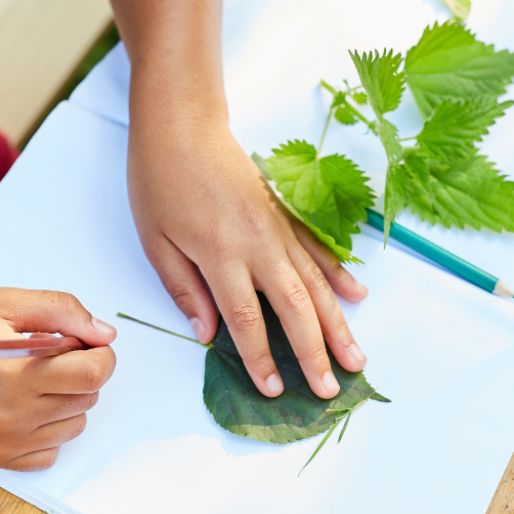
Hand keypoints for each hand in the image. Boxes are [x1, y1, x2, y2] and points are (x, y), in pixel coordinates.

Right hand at [0, 288, 117, 470]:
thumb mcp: (3, 301)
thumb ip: (62, 312)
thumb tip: (104, 334)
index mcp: (13, 374)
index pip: (93, 374)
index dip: (100, 353)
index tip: (87, 342)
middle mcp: (9, 416)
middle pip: (86, 398)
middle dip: (80, 370)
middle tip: (48, 351)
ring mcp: (0, 442)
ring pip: (72, 426)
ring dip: (65, 399)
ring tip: (30, 375)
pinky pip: (47, 453)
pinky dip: (46, 429)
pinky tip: (22, 403)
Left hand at [127, 115, 368, 399]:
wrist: (182, 124)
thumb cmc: (160, 180)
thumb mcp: (156, 240)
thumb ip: (184, 289)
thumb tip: (208, 334)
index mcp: (220, 253)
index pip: (246, 318)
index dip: (261, 357)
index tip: (273, 389)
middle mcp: (257, 242)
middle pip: (294, 307)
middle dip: (315, 353)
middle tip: (331, 390)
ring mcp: (278, 226)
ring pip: (316, 282)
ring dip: (338, 323)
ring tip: (358, 359)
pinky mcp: (286, 211)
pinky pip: (318, 248)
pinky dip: (339, 273)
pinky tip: (357, 296)